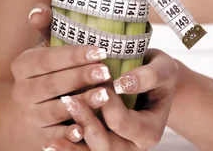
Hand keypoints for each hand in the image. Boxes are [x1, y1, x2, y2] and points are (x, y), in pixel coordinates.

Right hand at [11, 4, 112, 148]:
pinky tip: (86, 129)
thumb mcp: (46, 45)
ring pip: (55, 112)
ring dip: (81, 104)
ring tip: (106, 95)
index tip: (100, 50)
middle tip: (106, 71)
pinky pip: (54, 137)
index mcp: (23, 66)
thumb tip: (38, 10)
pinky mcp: (40, 137)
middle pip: (52, 85)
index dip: (74, 55)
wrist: (31, 106)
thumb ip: (46, 25)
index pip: (48, 59)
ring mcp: (30, 116)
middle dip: (81, 78)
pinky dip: (69, 134)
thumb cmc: (48, 67)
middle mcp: (22, 92)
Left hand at [21, 5, 177, 149]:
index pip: (123, 123)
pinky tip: (50, 142)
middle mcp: (133, 146)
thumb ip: (147, 76)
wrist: (154, 81)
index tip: (98, 83)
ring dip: (73, 142)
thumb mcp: (162, 69)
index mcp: (150, 131)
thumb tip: (123, 84)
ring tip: (52, 134)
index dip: (109, 105)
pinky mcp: (102, 144)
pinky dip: (69, 147)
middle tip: (69, 100)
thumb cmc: (159, 72)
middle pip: (106, 145)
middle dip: (86, 123)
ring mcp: (117, 148)